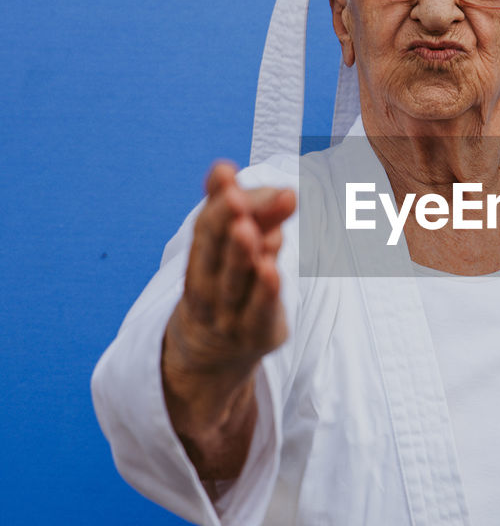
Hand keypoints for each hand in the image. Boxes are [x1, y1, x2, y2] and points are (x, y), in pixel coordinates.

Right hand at [162, 161, 296, 481]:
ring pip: (234, 281)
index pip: (206, 225)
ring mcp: (229, 312)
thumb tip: (248, 175)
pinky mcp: (256, 334)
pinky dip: (263, 292)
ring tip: (250, 228)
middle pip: (213, 250)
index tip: (226, 172)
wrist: (211, 354)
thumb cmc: (228, 285)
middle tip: (238, 196)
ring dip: (242, 254)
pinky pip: (257, 312)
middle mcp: (208, 284)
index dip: (214, 198)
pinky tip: (272, 268)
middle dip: (224, 220)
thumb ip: (250, 212)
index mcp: (200, 258)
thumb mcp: (233, 248)